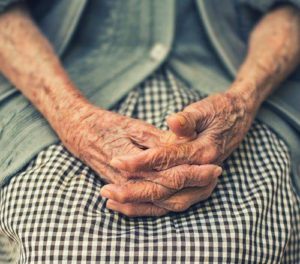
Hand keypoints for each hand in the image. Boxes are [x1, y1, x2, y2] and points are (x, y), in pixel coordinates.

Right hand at [56, 103, 221, 216]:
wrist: (80, 133)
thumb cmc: (106, 125)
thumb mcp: (132, 127)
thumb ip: (156, 142)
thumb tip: (180, 150)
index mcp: (132, 163)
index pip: (169, 175)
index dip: (194, 173)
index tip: (215, 167)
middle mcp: (129, 181)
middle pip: (168, 191)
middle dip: (196, 186)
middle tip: (216, 176)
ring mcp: (125, 188)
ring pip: (160, 203)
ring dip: (185, 196)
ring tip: (206, 187)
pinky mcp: (124, 189)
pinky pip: (147, 206)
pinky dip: (167, 205)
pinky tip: (182, 199)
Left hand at [103, 91, 253, 215]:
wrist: (237, 119)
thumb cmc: (219, 111)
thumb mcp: (204, 109)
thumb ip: (188, 119)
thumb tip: (173, 122)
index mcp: (203, 152)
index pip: (167, 160)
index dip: (141, 162)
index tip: (117, 161)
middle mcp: (203, 173)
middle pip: (165, 188)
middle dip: (134, 190)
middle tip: (107, 190)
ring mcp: (201, 184)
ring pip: (168, 201)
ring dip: (140, 203)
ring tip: (113, 202)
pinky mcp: (196, 187)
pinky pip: (173, 202)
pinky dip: (152, 206)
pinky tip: (132, 205)